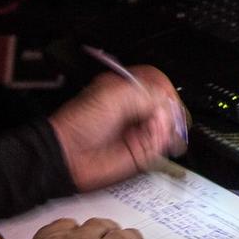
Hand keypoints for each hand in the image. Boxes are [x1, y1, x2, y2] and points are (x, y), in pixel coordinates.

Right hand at [15, 217, 167, 238]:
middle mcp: (83, 238)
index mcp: (57, 236)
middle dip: (105, 226)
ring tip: (135, 236)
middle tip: (110, 229)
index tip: (76, 230)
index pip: (67, 224)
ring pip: (122, 237)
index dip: (74, 228)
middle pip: (99, 225)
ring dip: (129, 236)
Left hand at [49, 65, 185, 191]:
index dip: (165, 90)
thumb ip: (146, 93)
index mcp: (126, 89)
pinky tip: (153, 141)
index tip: (167, 98)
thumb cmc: (79, 123)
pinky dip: (162, 143)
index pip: (157, 83)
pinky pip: (162, 146)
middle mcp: (134, 110)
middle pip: (166, 105)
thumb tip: (166, 105)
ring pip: (168, 126)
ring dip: (165, 127)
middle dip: (167, 110)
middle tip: (160, 116)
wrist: (69, 155)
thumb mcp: (114, 95)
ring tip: (153, 130)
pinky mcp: (141, 151)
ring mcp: (138, 130)